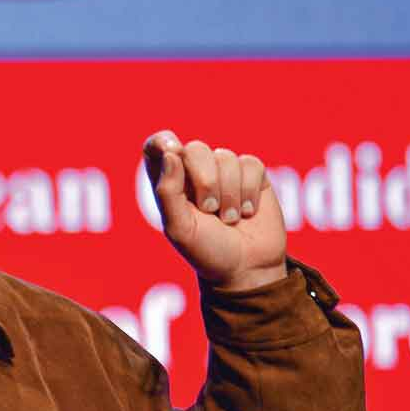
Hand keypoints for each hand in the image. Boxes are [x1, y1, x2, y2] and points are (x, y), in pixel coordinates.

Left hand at [143, 130, 287, 291]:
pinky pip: (250, 164)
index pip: (157, 147)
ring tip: (229, 219)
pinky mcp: (252, 176)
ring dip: (229, 194)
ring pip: (225, 157)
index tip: (173, 150)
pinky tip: (248, 211)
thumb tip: (172, 152)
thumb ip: (168, 192)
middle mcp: (195, 174)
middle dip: (205, 180)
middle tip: (209, 210)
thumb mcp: (179, 229)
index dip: (162, 142)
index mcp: (169, 185)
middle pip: (195, 149)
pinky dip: (249, 191)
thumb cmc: (207, 251)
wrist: (247, 269)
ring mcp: (224, 173)